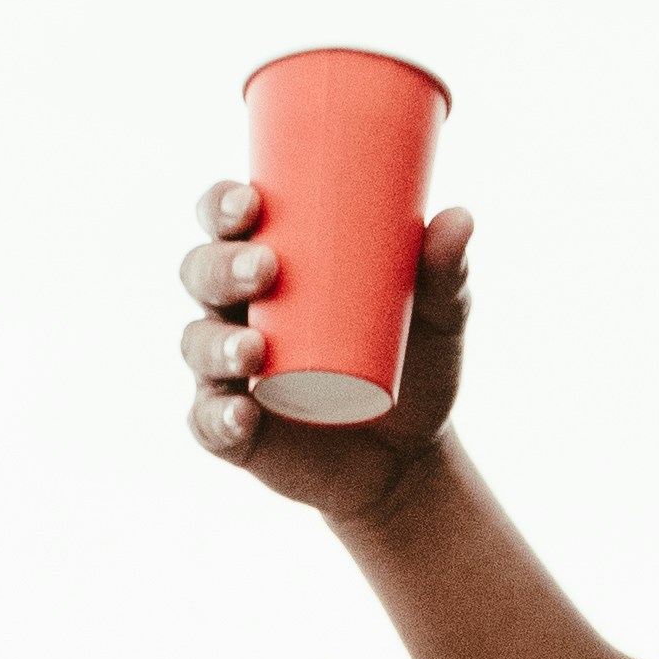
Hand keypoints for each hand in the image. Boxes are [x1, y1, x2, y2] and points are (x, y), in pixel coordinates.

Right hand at [180, 182, 474, 520]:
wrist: (411, 455)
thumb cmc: (413, 363)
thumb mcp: (437, 316)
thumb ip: (445, 270)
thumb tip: (459, 218)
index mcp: (269, 264)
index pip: (225, 220)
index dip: (221, 205)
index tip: (251, 202)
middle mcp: (237, 312)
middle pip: (201, 274)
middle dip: (220, 266)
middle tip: (266, 269)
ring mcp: (228, 373)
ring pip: (198, 345)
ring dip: (216, 343)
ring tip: (253, 348)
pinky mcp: (233, 431)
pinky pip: (208, 423)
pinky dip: (218, 418)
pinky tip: (241, 413)